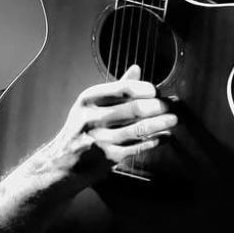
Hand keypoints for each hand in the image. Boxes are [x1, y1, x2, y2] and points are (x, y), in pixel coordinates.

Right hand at [45, 64, 176, 179]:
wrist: (60, 164)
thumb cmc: (80, 131)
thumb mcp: (90, 105)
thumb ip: (115, 88)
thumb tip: (137, 68)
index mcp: (88, 99)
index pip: (125, 89)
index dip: (147, 89)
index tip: (157, 92)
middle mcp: (91, 118)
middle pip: (135, 108)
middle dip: (159, 106)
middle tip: (171, 105)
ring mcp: (100, 139)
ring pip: (139, 129)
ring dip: (161, 124)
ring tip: (173, 119)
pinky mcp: (107, 158)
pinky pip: (138, 147)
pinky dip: (154, 141)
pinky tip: (164, 137)